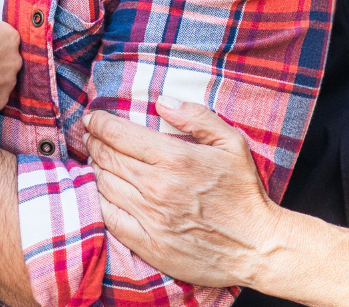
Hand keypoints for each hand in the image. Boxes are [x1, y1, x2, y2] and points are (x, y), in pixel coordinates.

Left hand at [81, 98, 281, 289]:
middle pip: (107, 158)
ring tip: (96, 161)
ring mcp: (150, 218)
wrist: (257, 247)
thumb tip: (161, 101)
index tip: (92, 118)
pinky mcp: (148, 244)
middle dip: (94, 142)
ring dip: (95, 169)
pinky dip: (99, 201)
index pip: (119, 134)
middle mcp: (157, 187)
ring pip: (105, 185)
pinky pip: (109, 218)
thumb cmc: (244, 192)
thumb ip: (196, 116)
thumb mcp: (231, 143)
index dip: (99, 123)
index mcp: (174, 158)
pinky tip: (102, 192)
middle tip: (91, 137)